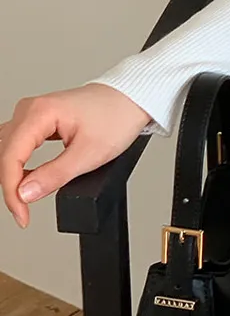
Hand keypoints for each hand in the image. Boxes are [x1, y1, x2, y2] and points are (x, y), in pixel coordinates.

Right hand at [0, 82, 151, 222]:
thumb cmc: (116, 118)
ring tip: (24, 201)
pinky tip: (28, 180)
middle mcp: (30, 109)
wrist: (130, 101)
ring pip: (8, 149)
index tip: (21, 214)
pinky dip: (19, 165)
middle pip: (5, 153)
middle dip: (11, 186)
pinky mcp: (39, 120)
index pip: (10, 156)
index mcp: (39, 112)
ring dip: (12, 176)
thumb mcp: (88, 155)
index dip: (11, 191)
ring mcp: (33, 113)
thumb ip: (53, 175)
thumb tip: (25, 193)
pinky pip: (18, 144)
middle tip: (23, 213)